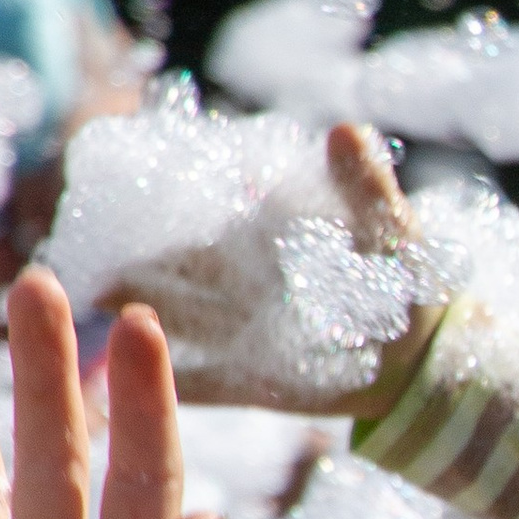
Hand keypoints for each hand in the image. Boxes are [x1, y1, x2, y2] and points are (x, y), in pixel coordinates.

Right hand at [93, 119, 432, 412]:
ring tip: (103, 303)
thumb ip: (364, 185)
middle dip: (134, 259)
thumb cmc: (404, 275)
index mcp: (259, 233)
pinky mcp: (252, 383)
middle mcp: (235, 279)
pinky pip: (207, 385)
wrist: (425, 352)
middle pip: (174, 265)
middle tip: (92, 254)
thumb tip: (347, 129)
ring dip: (143, 312)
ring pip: (178, 319)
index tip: (124, 187)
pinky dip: (180, 384)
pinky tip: (142, 389)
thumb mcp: (389, 228)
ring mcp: (239, 331)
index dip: (165, 201)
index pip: (202, 211)